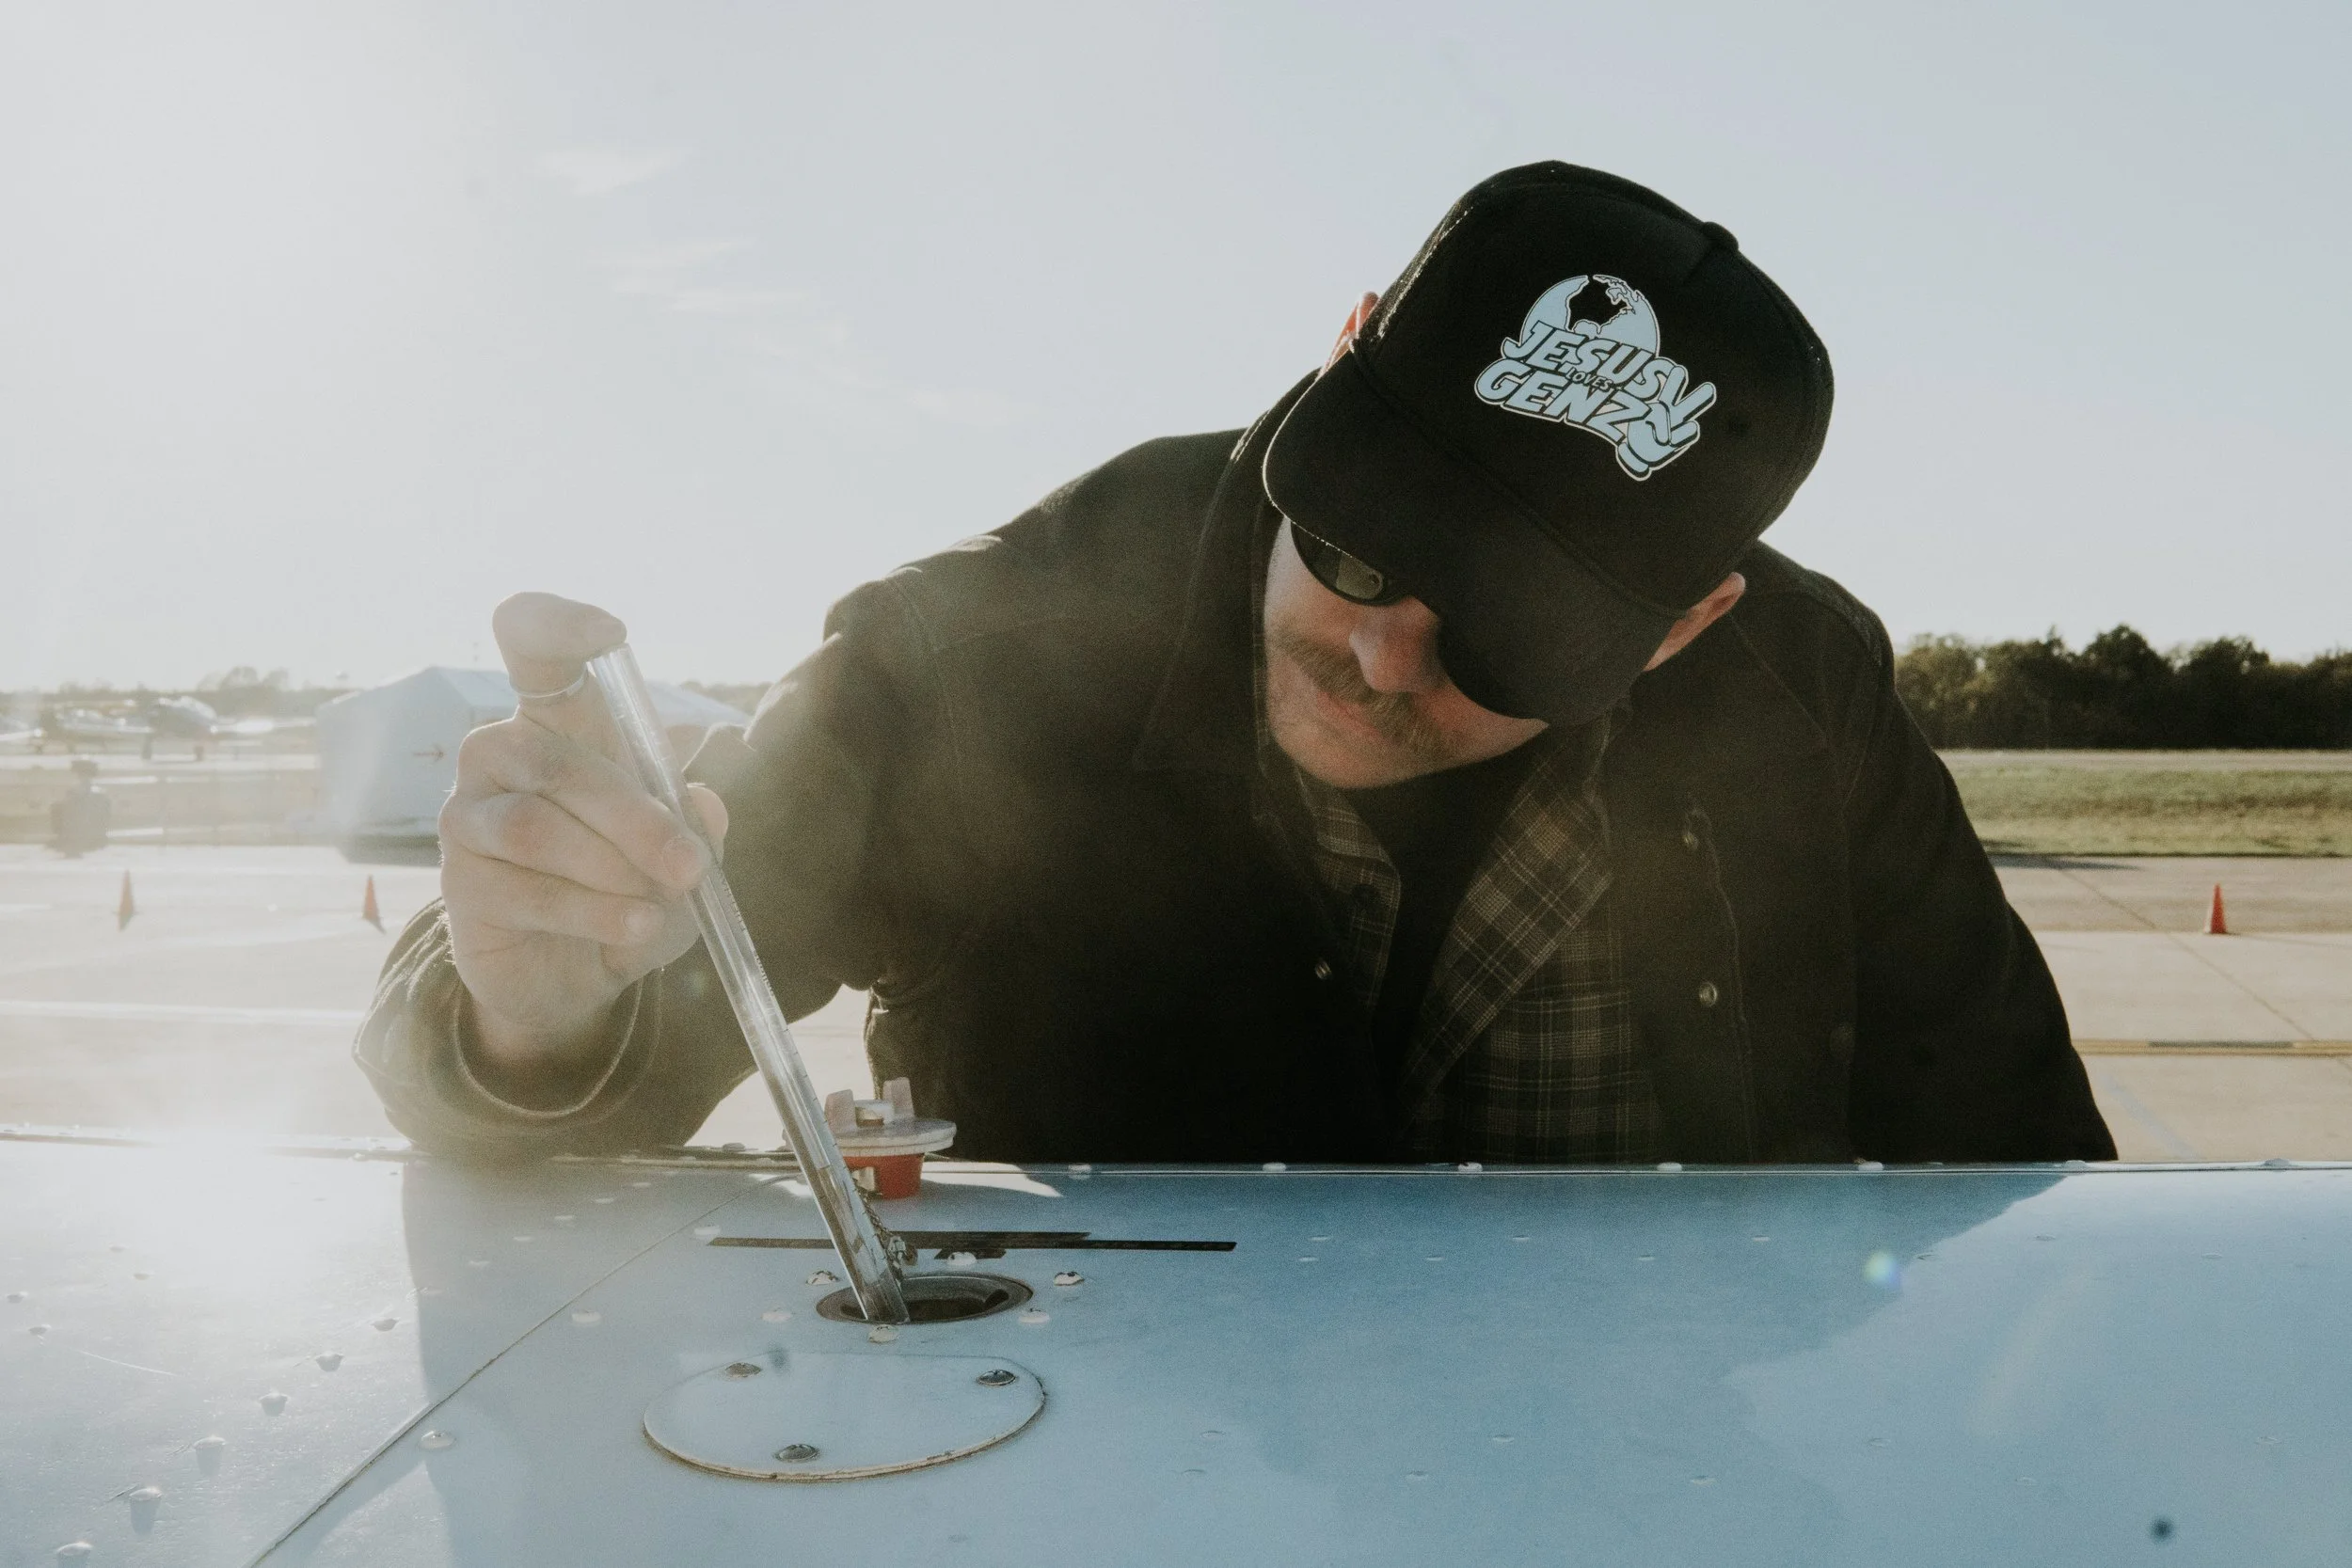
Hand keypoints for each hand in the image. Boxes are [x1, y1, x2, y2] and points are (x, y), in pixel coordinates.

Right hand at [437, 593, 728, 1082]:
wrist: (578, 975)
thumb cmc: (629, 888)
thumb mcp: (683, 856)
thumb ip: (696, 825)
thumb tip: (705, 804)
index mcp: (559, 722)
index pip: (533, 646)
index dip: (559, 624)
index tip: (612, 632)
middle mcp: (501, 753)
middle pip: (560, 765)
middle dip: (639, 821)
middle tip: (690, 868)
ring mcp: (469, 814)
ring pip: (538, 831)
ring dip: (612, 872)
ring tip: (656, 907)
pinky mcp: (460, 880)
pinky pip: (527, 891)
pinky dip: (594, 914)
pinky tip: (633, 930)